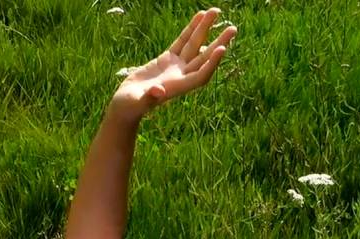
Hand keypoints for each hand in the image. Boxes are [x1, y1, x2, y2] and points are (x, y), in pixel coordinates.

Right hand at [109, 7, 236, 121]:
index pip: (200, 75)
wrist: (126, 105)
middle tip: (233, 28)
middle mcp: (181, 76)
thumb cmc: (129, 107)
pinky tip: (200, 16)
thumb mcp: (136, 103)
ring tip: (215, 12)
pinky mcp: (167, 59)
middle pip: (204, 58)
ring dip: (206, 29)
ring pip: (194, 45)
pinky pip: (182, 41)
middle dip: (219, 42)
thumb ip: (148, 98)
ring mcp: (176, 67)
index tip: (223, 48)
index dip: (212, 63)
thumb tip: (159, 92)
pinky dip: (191, 30)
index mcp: (177, 87)